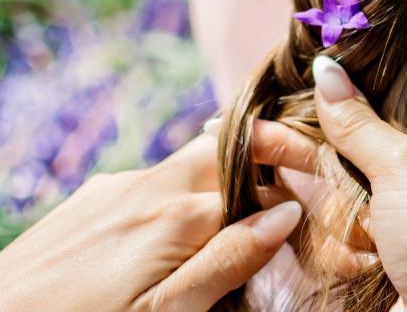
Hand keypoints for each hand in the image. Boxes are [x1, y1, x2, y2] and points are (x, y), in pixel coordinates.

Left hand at [0, 133, 301, 311]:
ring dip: (218, 186)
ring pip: (186, 169)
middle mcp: (148, 186)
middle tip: (286, 194)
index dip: (290, 166)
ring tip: (230, 231)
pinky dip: (177, 201)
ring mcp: (114, 189)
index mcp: (177, 214)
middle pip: (222, 147)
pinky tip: (170, 242)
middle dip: (258, 159)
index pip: (254, 167)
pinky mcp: (89, 202)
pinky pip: (150, 186)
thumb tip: (285, 211)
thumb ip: (228, 260)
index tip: (317, 177)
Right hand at [255, 56, 406, 311]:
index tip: (302, 92)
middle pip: (356, 150)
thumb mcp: (405, 167)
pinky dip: (347, 252)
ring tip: (370, 240)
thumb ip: (358, 122)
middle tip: (261, 140)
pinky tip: (367, 265)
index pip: (389, 98)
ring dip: (345, 220)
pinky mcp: (387, 257)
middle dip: (321, 159)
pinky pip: (344, 238)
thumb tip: (326, 69)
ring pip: (343, 198)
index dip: (347, 96)